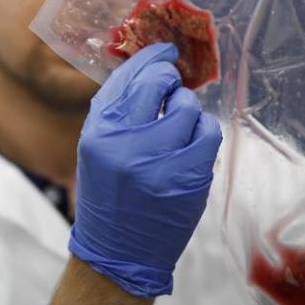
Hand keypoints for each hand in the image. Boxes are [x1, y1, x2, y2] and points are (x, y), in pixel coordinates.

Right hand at [69, 42, 221, 296]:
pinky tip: (193, 142)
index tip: (164, 52)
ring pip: (187, 106)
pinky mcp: (188, 176)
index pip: (127, 77)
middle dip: (169, 77)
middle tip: (173, 83)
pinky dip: (203, 132)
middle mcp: (125, 142)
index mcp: (98, 132)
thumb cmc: (109, 196)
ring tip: (179, 124)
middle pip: (156, 83)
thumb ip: (118, 111)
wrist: (119, 252)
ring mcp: (159, 160)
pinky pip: (207, 133)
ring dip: (187, 109)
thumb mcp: (97, 148)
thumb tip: (148, 68)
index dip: (149, 58)